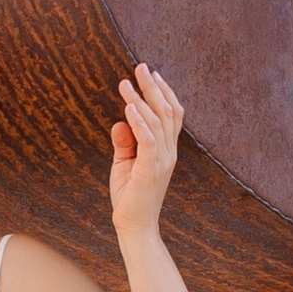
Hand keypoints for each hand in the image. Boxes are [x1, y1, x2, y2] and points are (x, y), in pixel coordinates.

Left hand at [107, 63, 184, 243]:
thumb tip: (120, 121)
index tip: (152, 74)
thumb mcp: (124, 163)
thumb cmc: (129, 196)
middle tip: (141, 66)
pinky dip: (139, 120)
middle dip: (153, 87)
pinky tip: (129, 106)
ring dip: (141, 99)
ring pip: (157, 120)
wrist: (134, 225)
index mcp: (166, 149)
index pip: (172, 114)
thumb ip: (125, 142)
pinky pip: (148, 138)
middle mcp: (169, 151)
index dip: (164, 92)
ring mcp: (163, 159)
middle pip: (167, 111)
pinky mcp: (151, 168)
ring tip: (126, 83)